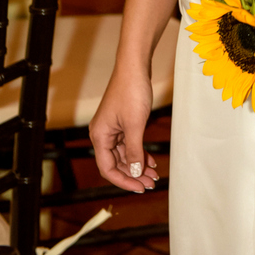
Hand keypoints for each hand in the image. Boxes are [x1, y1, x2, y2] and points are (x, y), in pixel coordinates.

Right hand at [89, 69, 159, 192]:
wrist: (134, 66)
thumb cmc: (132, 92)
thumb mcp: (135, 125)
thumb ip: (133, 151)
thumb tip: (134, 172)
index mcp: (100, 136)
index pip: (108, 168)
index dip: (123, 180)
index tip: (140, 187)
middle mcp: (103, 134)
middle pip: (116, 163)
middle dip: (133, 174)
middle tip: (151, 182)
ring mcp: (112, 128)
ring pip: (124, 154)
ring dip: (138, 164)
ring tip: (154, 174)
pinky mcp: (121, 121)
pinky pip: (129, 143)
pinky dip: (139, 152)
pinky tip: (150, 160)